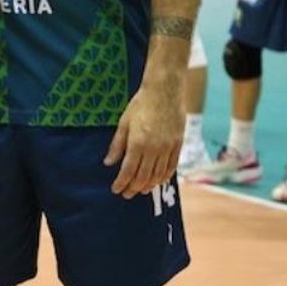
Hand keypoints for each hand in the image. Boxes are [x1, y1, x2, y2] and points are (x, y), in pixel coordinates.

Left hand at [103, 64, 182, 196]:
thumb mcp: (123, 123)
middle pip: (143, 176)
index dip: (121, 183)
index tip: (116, 190)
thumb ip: (117, 145)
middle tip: (126, 194)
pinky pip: (172, 167)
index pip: (128, 171)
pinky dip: (164, 177)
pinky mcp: (178, 145)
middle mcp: (154, 149)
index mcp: (138, 143)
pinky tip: (158, 181)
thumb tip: (108, 163)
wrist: (164, 92)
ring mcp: (168, 148)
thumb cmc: (140, 105)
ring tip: (140, 190)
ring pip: (158, 175)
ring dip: (148, 185)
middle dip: (133, 188)